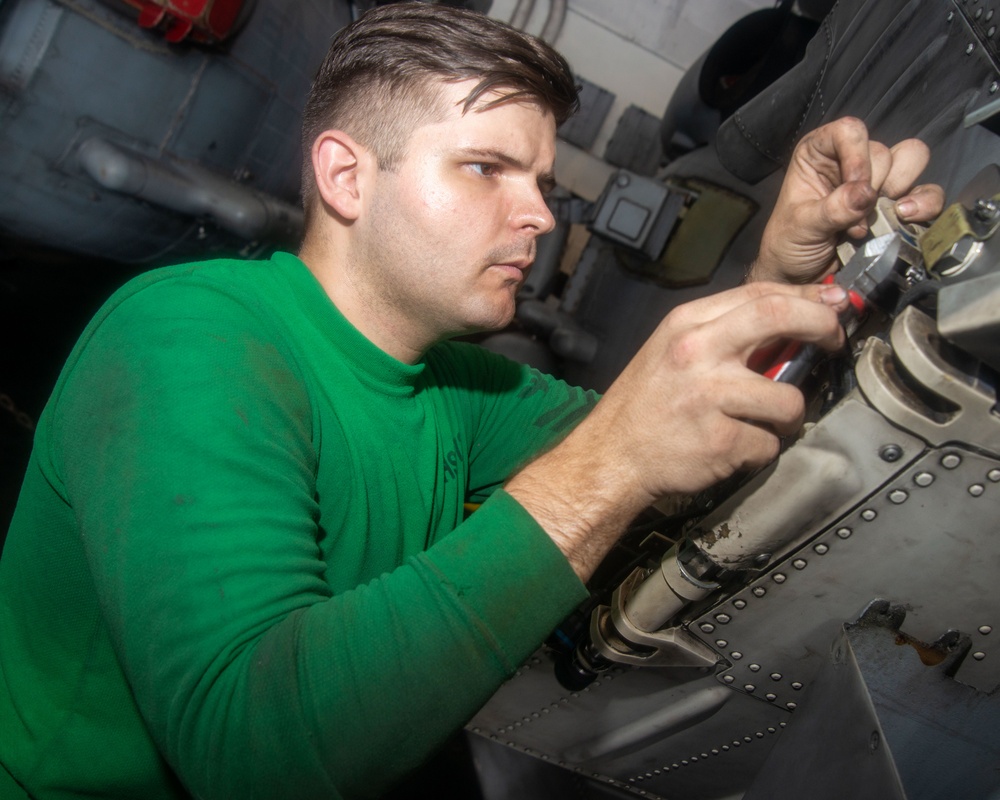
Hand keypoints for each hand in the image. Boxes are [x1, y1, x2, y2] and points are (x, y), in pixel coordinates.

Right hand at [507, 281, 849, 579]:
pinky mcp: (721, 440)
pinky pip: (768, 444)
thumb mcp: (672, 350)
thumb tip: (790, 321)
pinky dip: (758, 451)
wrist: (610, 457)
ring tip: (762, 422)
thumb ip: (723, 333)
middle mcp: (697, 353)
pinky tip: (732, 447)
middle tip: (833, 341)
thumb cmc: (645, 406)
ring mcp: (710, 397)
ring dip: (787, 416)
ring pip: (788, 399)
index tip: (831, 307)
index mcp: (686, 325)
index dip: (807, 298)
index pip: (760, 293)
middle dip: (822, 326)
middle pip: (780, 317)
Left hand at [750, 117, 944, 283]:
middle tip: (854, 219)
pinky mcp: (899, 204)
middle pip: (884, 151)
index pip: (850, 131)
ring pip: (912, 161)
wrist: (802, 278)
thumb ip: (832, 209)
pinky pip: (929, 193)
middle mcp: (852, 160)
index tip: (853, 188)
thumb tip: (865, 194)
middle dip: (873, 187)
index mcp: (821, 152)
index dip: (857, 157)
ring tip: (877, 221)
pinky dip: (923, 206)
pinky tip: (904, 221)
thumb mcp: (801, 227)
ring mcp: (879, 181)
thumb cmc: (791, 246)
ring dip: (900, 191)